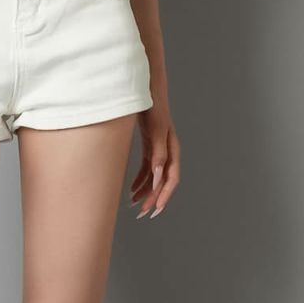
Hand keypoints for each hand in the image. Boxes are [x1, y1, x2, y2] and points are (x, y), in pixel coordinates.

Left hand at [130, 96, 180, 217]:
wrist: (145, 88)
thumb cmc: (152, 107)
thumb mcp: (155, 130)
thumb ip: (158, 153)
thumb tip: (159, 176)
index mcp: (172, 148)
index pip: (172, 178)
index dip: (165, 195)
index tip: (155, 209)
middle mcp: (168, 150)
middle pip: (164, 181)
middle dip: (154, 198)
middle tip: (143, 214)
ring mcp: (158, 148)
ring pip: (154, 177)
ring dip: (145, 191)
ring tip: (134, 205)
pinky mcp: (150, 145)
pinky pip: (147, 168)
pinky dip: (140, 180)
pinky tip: (131, 189)